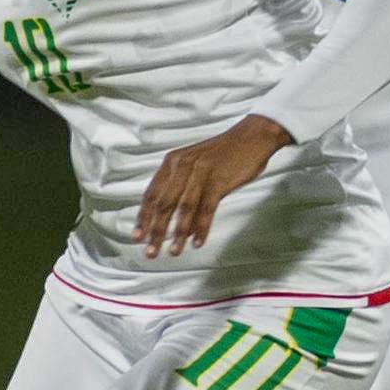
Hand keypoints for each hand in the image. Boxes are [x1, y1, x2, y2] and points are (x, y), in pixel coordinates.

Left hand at [135, 114, 294, 257]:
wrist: (252, 137)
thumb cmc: (222, 155)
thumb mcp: (194, 165)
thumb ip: (181, 189)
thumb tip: (176, 223)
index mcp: (172, 162)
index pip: (152, 194)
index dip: (143, 217)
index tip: (137, 237)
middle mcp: (182, 166)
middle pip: (164, 204)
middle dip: (156, 231)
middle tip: (150, 252)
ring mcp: (201, 172)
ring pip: (184, 208)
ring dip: (178, 233)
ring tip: (174, 252)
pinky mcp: (219, 180)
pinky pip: (207, 208)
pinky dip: (201, 227)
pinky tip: (197, 242)